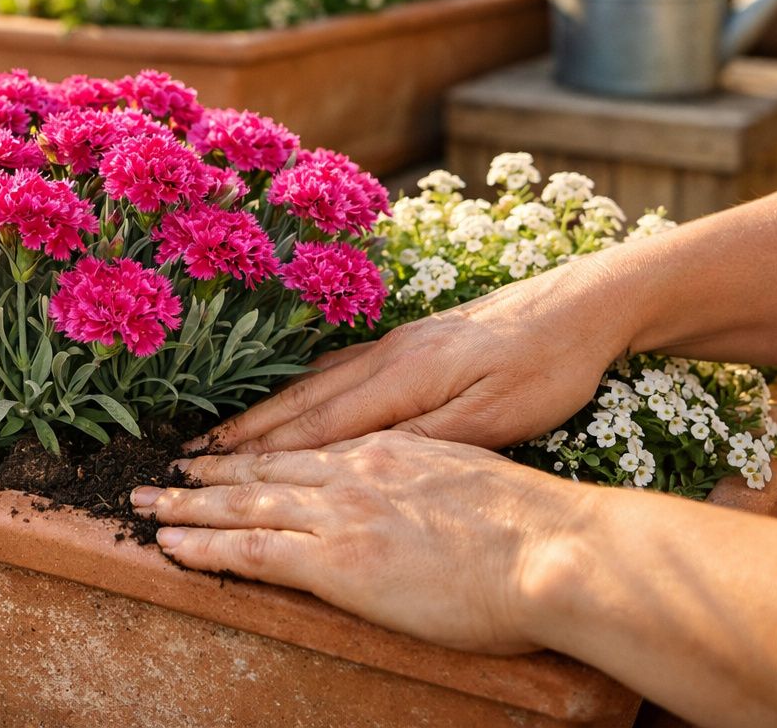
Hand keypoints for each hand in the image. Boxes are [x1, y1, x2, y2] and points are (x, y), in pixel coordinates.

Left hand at [132, 431, 587, 652]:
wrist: (552, 549)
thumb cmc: (534, 528)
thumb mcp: (474, 481)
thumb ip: (431, 483)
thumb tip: (417, 504)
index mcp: (389, 450)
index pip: (306, 448)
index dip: (259, 452)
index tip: (225, 456)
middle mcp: (354, 469)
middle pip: (263, 467)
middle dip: (208, 474)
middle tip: (162, 477)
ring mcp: (340, 512)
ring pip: (244, 503)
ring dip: (189, 507)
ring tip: (145, 508)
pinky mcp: (334, 560)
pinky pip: (251, 551)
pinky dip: (205, 548)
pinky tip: (171, 547)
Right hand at [193, 257, 636, 453]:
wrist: (586, 303)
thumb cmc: (549, 366)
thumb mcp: (496, 416)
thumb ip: (427, 440)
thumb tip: (364, 464)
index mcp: (403, 377)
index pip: (315, 425)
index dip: (259, 453)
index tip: (210, 472)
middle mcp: (387, 355)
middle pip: (300, 401)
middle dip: (243, 433)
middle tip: (190, 457)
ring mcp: (396, 343)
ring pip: (315, 383)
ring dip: (264, 412)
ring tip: (223, 436)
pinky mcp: (413, 340)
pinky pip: (338, 371)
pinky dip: (300, 391)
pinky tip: (289, 399)